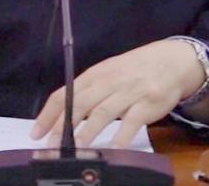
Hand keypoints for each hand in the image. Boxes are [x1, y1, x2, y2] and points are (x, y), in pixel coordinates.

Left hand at [30, 39, 204, 147]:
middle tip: (51, 144)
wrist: (172, 61)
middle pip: (81, 102)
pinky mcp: (148, 103)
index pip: (65, 93)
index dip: (49, 113)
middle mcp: (109, 81)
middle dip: (64, 124)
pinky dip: (123, 135)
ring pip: (104, 111)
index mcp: (95, 74)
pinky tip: (115, 148)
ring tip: (77, 147)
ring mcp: (129, 92)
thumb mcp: (109, 73)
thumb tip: (63, 115)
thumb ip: (89, 91)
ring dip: (89, 130)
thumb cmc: (134, 69)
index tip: (36, 132)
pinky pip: (133, 121)